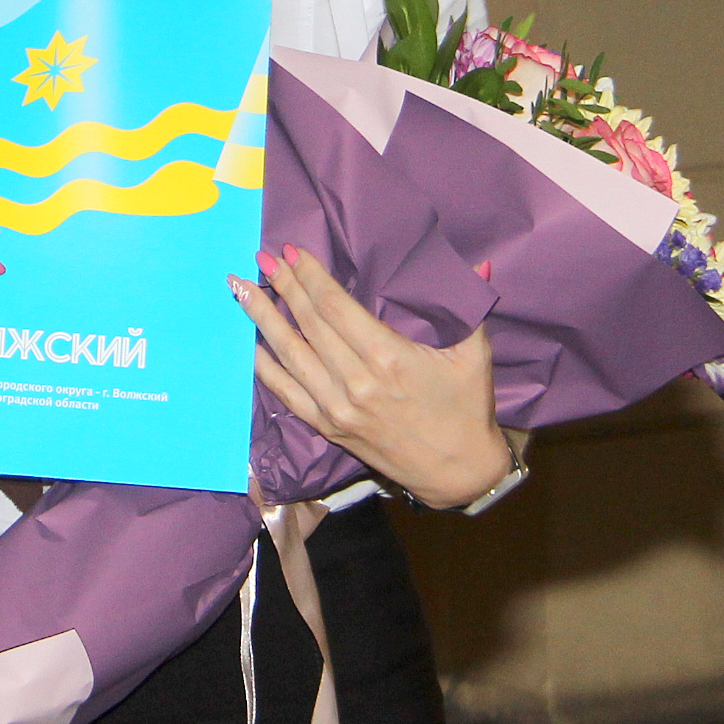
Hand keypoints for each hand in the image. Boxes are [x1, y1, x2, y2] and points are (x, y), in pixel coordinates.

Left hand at [235, 244, 510, 506]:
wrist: (458, 473)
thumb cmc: (466, 408)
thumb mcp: (474, 355)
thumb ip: (469, 306)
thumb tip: (483, 260)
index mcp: (388, 359)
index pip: (335, 307)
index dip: (309, 276)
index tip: (291, 251)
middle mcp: (356, 383)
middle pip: (308, 324)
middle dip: (282, 286)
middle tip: (260, 256)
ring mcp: (337, 409)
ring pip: (289, 355)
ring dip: (263, 318)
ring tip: (240, 288)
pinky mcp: (329, 428)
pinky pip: (286, 393)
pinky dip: (265, 366)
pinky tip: (249, 342)